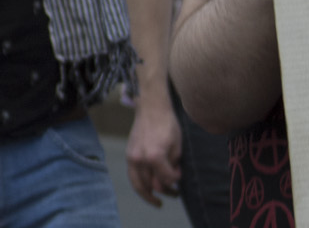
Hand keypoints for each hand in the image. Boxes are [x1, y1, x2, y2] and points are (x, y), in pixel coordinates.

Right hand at [125, 87, 182, 205]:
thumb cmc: (167, 125)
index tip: (180, 174)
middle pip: (152, 184)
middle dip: (164, 191)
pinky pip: (132, 175)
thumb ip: (172, 166)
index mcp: (154, 156)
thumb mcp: (176, 147)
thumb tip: (170, 180)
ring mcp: (132, 157)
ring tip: (156, 201)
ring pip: (138, 184)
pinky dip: (139, 184)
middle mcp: (140, 159)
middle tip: (174, 194)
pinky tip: (147, 188)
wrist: (151, 108)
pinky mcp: (128, 154)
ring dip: (148, 194)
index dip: (176, 179)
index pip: (167, 179)